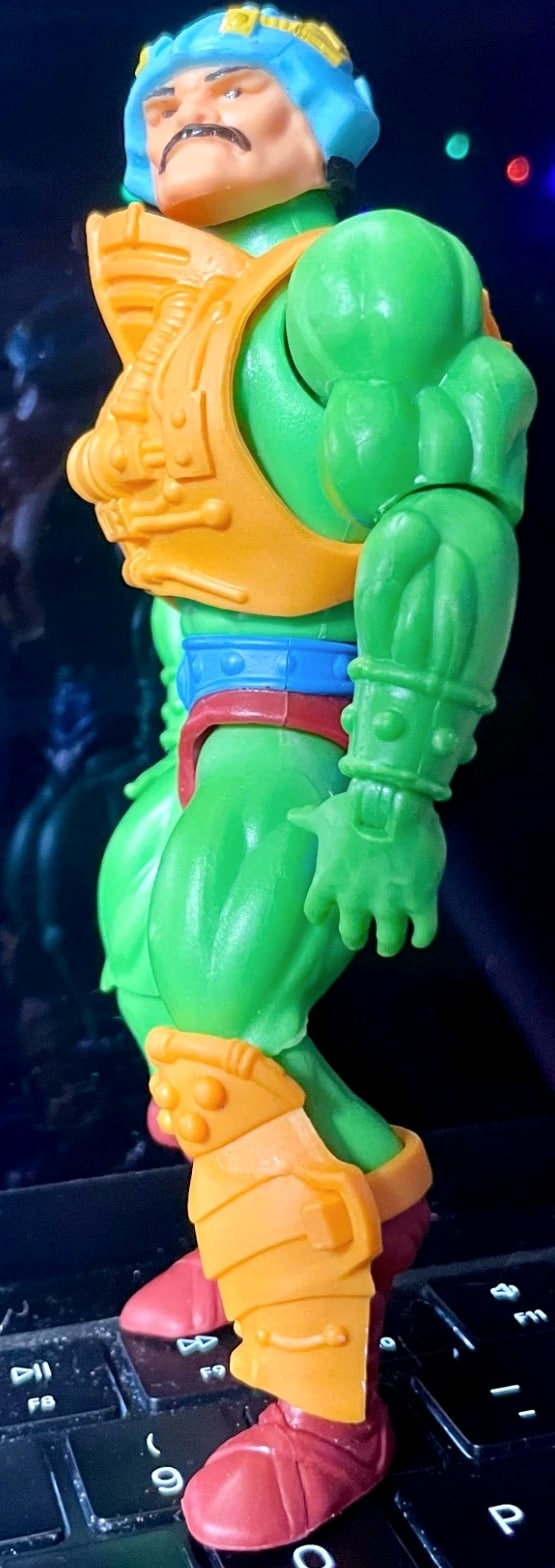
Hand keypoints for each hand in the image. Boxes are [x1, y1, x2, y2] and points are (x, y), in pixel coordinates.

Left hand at [288, 783, 445, 955]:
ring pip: (388, 942)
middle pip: (352, 936)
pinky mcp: (420, 901)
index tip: (327, 913)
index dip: (322, 913)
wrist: (394, 800)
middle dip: (356, 936)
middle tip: (362, 933)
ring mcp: (390, 904)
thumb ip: (309, 819)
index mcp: (328, 882)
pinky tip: (420, 936)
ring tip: (389, 943)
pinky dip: (422, 937)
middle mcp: (355, 900)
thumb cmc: (355, 807)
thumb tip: (292, 815)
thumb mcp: (326, 813)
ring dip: (388, 944)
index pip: (315, 912)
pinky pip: (424, 933)